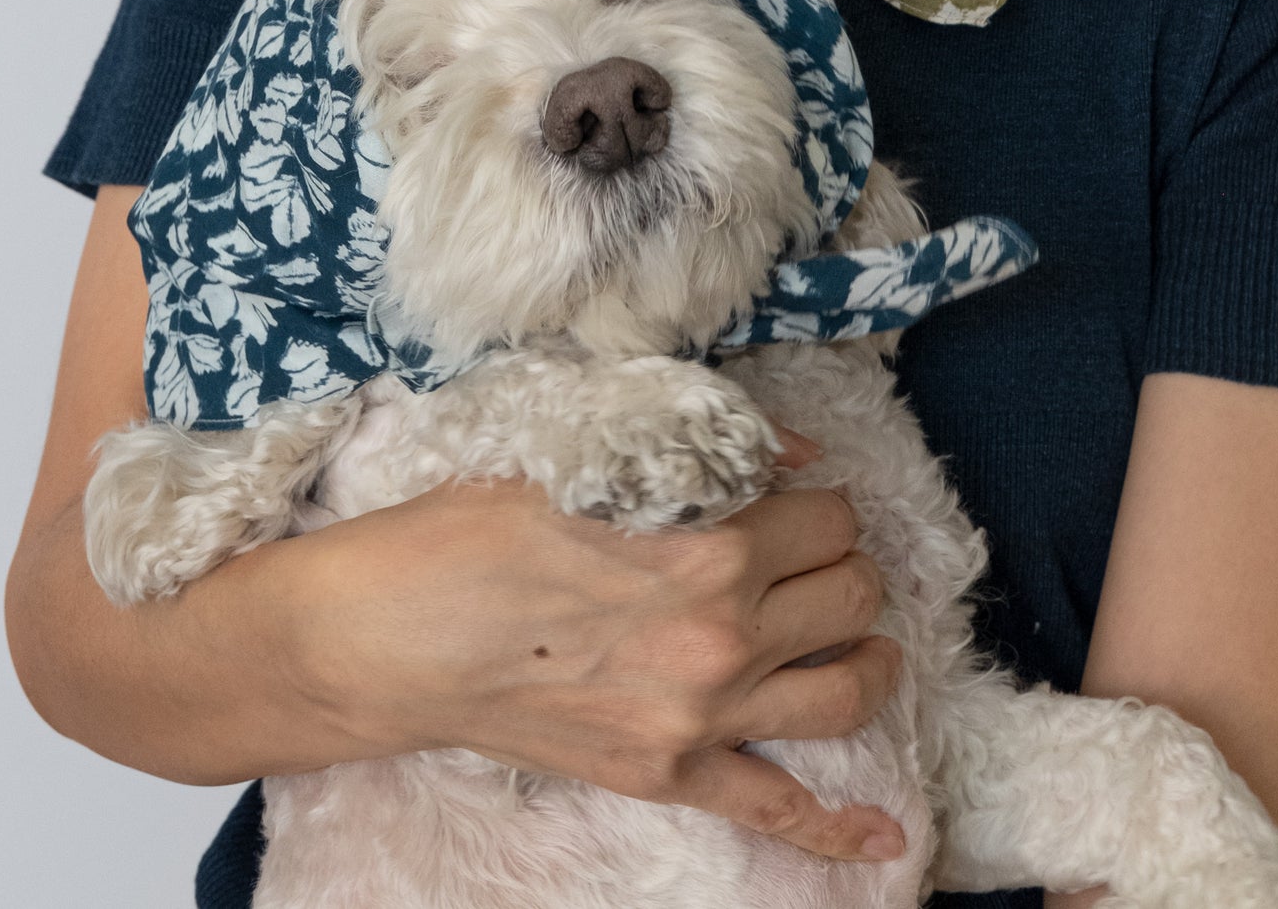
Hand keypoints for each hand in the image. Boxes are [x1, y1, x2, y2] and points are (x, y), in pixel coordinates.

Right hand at [278, 433, 904, 862]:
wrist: (391, 637)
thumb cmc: (475, 530)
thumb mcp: (584, 454)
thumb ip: (706, 445)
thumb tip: (796, 455)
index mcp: (707, 548)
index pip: (828, 517)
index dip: (821, 500)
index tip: (797, 500)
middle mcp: (721, 640)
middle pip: (850, 595)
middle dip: (844, 564)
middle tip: (813, 553)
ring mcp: (698, 720)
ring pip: (844, 692)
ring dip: (867, 656)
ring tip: (860, 637)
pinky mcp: (665, 776)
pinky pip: (777, 811)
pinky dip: (838, 827)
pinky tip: (885, 832)